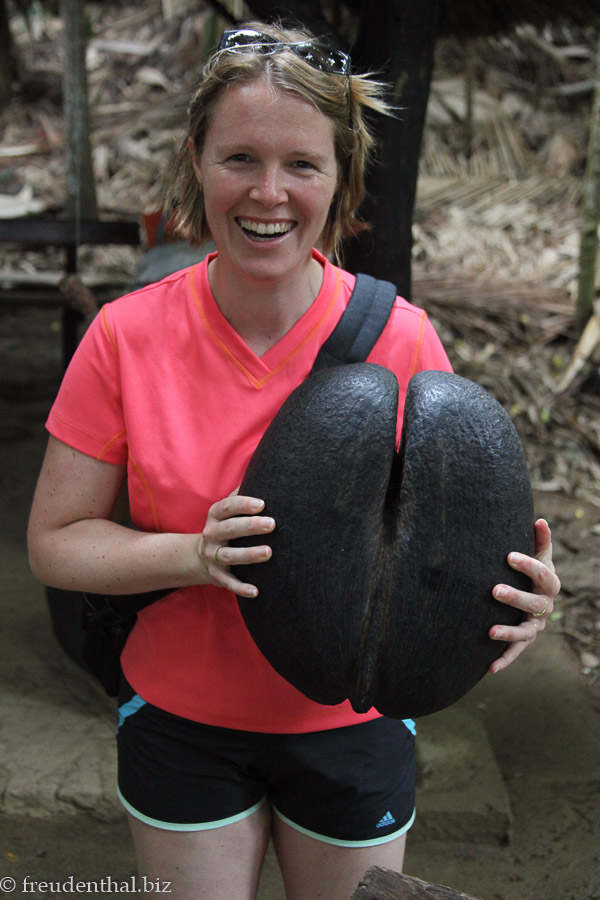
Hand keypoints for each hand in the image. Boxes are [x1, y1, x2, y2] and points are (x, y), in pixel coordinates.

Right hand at [198, 492, 274, 597]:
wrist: (200, 555)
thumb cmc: (226, 526)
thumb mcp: (227, 509)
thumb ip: (241, 493)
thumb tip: (264, 470)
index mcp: (215, 515)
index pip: (227, 507)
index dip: (243, 504)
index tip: (262, 503)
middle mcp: (211, 534)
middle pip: (229, 529)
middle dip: (250, 526)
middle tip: (272, 524)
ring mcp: (212, 556)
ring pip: (229, 556)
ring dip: (248, 554)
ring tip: (268, 552)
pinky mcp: (216, 575)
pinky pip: (228, 582)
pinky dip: (241, 588)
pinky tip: (256, 591)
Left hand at [488, 518, 559, 672]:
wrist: (536, 593)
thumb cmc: (532, 570)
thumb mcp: (539, 555)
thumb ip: (540, 540)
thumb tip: (539, 520)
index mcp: (550, 583)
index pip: (542, 574)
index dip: (527, 565)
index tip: (508, 556)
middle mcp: (545, 606)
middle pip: (535, 604)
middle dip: (515, 597)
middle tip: (494, 590)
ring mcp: (536, 626)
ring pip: (526, 632)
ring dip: (509, 632)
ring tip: (490, 631)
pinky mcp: (525, 641)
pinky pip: (516, 652)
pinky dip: (504, 660)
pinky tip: (490, 668)